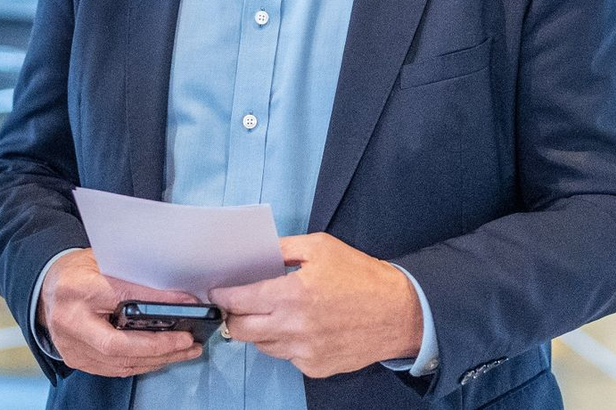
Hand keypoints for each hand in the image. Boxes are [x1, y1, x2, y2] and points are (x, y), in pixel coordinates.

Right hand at [38, 248, 203, 377]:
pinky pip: (112, 368)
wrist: (47, 287)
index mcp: (79, 289)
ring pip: (119, 363)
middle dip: (160, 346)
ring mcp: (71, 346)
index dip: (158, 303)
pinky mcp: (75, 359)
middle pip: (120, 345)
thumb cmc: (78, 270)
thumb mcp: (105, 261)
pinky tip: (160, 358)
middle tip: (188, 341)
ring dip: (156, 359)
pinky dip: (140, 364)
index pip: (125, 298)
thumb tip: (174, 289)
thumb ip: (133, 275)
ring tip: (184, 351)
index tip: (187, 303)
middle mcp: (72, 323)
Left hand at [210, 234, 422, 378]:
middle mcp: (292, 328)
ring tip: (276, 311)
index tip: (218, 290)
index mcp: (292, 294)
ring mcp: (302, 353)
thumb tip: (255, 253)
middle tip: (242, 302)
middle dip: (235, 315)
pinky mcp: (313, 368)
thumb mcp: (322, 247)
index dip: (223, 295)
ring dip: (260, 328)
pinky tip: (301, 326)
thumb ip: (285, 249)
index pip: (239, 301)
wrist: (397, 311)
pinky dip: (285, 341)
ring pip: (261, 345)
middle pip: (241, 330)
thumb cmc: (360, 274)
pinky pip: (285, 356)